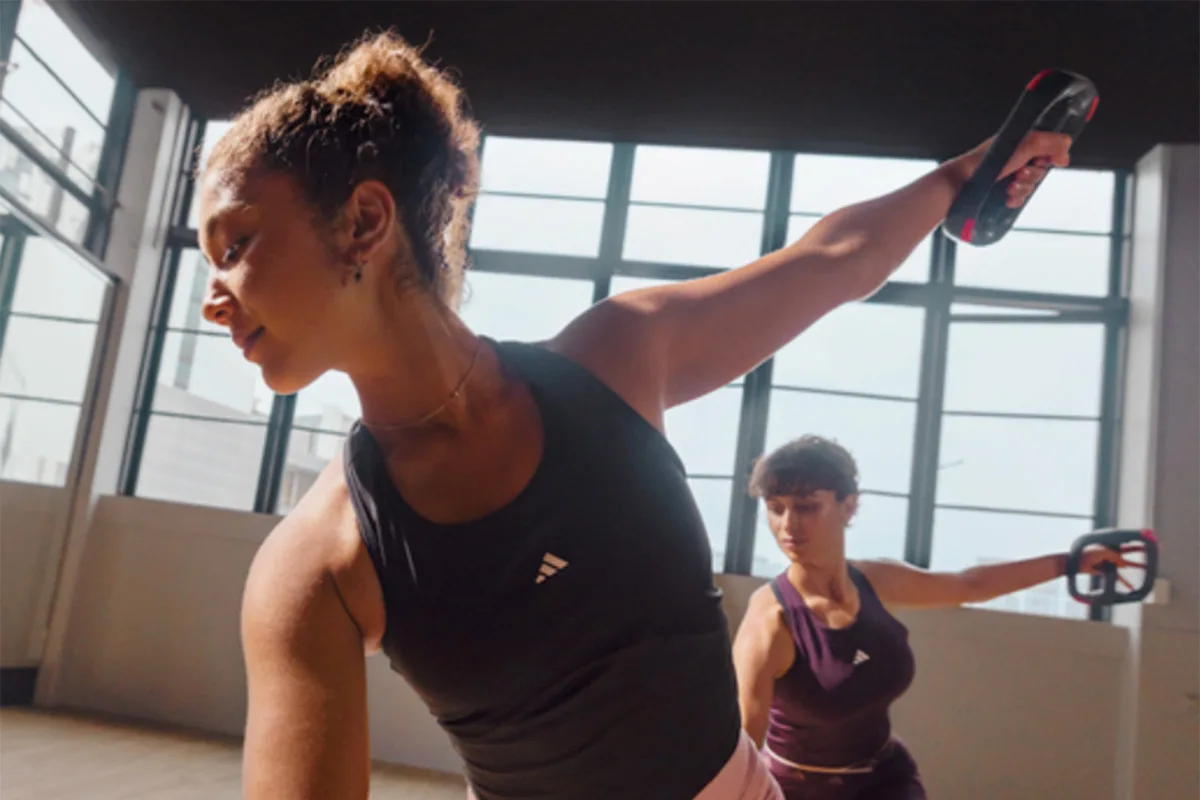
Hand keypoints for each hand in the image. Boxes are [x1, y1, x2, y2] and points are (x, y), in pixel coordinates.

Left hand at [950, 131, 1072, 207]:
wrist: (961, 183)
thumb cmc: (989, 160)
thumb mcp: (1026, 144)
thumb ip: (1051, 143)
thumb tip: (1066, 152)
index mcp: (1019, 145)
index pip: (1047, 152)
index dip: (1052, 158)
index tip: (1053, 162)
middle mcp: (1014, 160)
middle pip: (1040, 171)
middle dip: (1033, 176)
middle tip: (1019, 174)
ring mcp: (1006, 178)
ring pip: (1029, 187)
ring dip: (1023, 189)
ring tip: (1008, 187)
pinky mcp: (999, 195)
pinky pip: (1018, 200)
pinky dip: (1015, 200)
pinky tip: (1005, 198)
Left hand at [1077, 543, 1145, 590]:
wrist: (1076, 562)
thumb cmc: (1088, 554)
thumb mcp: (1102, 552)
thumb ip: (1115, 557)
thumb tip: (1125, 565)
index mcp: (1111, 545)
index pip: (1125, 542)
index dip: (1135, 541)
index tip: (1146, 541)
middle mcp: (1112, 552)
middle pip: (1129, 550)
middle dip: (1140, 549)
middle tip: (1150, 548)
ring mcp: (1111, 561)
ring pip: (1126, 564)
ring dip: (1137, 565)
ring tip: (1147, 567)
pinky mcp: (1108, 571)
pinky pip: (1118, 577)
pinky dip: (1125, 582)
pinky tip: (1131, 587)